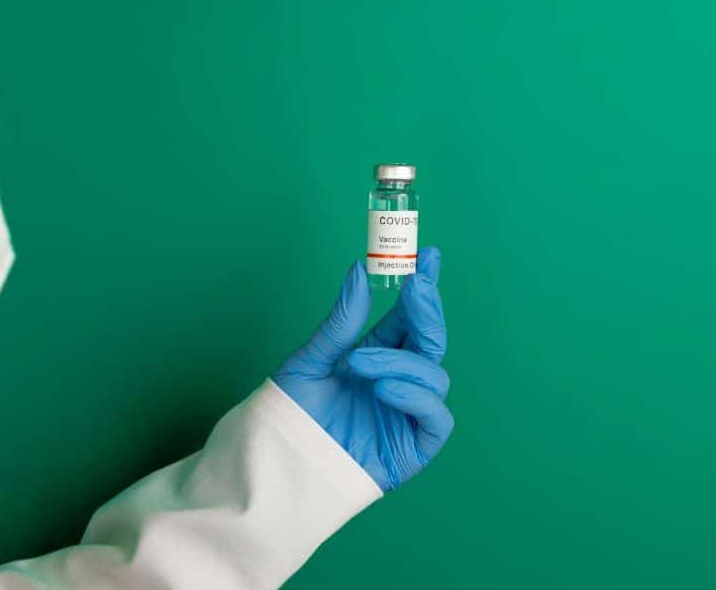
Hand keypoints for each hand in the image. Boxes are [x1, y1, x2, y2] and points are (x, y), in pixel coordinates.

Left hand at [272, 248, 452, 491]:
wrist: (278, 459)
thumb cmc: (292, 412)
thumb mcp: (311, 359)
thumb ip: (341, 322)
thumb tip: (359, 271)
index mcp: (377, 357)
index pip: (409, 318)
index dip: (422, 289)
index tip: (428, 255)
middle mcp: (398, 381)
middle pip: (429, 341)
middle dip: (427, 311)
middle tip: (416, 284)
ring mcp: (408, 412)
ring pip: (433, 375)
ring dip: (400, 361)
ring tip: (359, 363)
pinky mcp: (414, 446)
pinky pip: (436, 416)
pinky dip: (415, 398)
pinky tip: (384, 389)